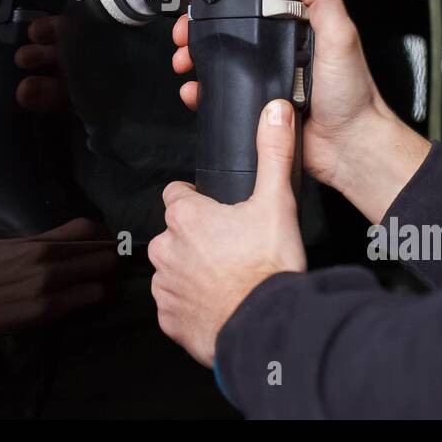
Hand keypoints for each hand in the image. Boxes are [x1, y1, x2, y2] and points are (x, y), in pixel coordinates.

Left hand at [148, 99, 307, 366]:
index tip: (219, 212)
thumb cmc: (268, 268)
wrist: (268, 328)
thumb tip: (275, 112)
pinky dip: (192, 305)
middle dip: (198, 239)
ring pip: (174, 268)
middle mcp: (165, 248)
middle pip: (176, 233)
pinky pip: (176, 305)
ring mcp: (164, 286)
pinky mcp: (169, 319)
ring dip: (194, 271)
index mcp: (185, 216)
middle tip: (232, 249)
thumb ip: (274, 152)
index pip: (177, 194)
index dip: (199, 201)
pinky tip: (219, 303)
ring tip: (228, 278)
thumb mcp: (277, 202)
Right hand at [171, 0, 430, 222]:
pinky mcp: (255, 108)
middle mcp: (278, 53)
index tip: (202, 2)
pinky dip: (202, 94)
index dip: (224, 3)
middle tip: (185, 36)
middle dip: (198, 34)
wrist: (349, 148)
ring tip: (185, 63)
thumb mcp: (340, 35)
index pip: (253, 6)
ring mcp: (264, 80)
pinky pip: (221, 98)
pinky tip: (195, 92)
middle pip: (228, 35)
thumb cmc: (352, 94)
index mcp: (297, 29)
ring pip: (219, 66)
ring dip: (195, 62)